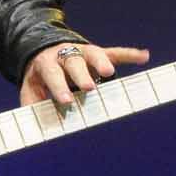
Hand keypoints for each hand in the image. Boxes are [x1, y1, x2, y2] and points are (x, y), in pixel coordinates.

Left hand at [20, 41, 149, 109]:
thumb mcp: (30, 88)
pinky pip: (115, 52)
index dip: (59, 86)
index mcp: (47, 63)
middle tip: (89, 88)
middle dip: (81, 74)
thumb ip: (33, 105)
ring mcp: (83, 51)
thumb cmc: (40, 76)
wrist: (44, 49)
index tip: (65, 101)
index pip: (52, 74)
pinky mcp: (99, 52)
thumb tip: (36, 126)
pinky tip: (144, 57)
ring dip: (102, 62)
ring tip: (109, 72)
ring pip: (94, 54)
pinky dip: (130, 54)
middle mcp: (65, 54)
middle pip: (74, 62)